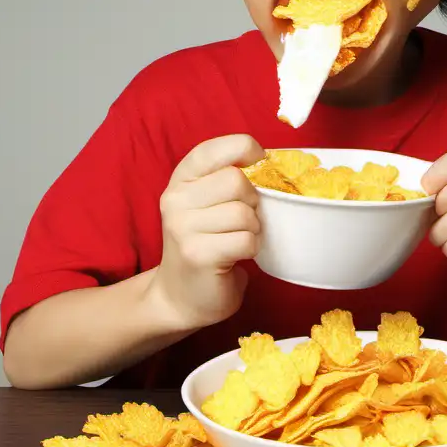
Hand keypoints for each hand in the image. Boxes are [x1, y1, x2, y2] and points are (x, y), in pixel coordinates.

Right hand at [152, 134, 264, 330]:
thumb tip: (270, 162)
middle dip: (252, 201)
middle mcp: (175, 200)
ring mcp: (183, 228)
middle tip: (244, 219)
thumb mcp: (207, 202)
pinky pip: (246, 240)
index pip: (214, 149)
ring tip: (237, 238)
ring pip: (244, 212)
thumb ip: (226, 178)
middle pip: (236, 180)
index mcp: (181, 179)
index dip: (244, 149)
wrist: (180, 297)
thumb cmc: (205, 243)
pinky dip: (251, 248)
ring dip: (252, 228)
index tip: (258, 162)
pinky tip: (236, 255)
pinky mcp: (197, 255)